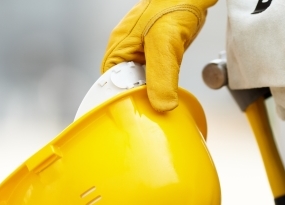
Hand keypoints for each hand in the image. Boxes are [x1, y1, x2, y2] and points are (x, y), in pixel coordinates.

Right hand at [101, 0, 216, 111]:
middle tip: (150, 113)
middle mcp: (127, 52)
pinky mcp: (158, 54)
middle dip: (138, 99)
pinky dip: (161, 85)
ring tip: (160, 106)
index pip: (110, 84)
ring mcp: (143, 52)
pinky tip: (169, 91)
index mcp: (119, 48)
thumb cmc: (173, 5)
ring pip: (142, 83)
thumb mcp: (165, 44)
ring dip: (152, 93)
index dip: (121, 100)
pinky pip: (155, 76)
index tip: (135, 114)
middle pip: (126, 86)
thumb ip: (162, 76)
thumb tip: (162, 106)